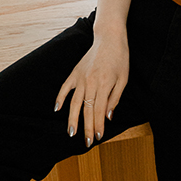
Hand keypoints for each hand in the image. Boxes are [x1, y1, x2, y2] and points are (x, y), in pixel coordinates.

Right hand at [54, 31, 128, 146]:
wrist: (109, 38)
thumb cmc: (120, 58)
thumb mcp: (124, 78)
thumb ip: (115, 98)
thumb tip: (108, 116)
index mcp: (104, 84)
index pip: (99, 111)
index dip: (99, 126)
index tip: (98, 137)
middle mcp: (90, 82)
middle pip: (87, 110)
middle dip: (87, 127)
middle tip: (87, 142)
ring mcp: (80, 77)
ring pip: (74, 102)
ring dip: (72, 119)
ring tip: (71, 132)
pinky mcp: (74, 72)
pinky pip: (65, 88)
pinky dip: (60, 98)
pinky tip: (57, 110)